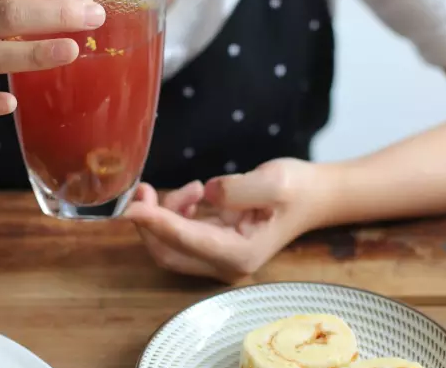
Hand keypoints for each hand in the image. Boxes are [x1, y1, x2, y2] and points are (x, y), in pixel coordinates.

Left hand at [124, 158, 333, 282]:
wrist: (313, 197)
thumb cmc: (297, 189)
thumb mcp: (275, 181)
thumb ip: (239, 189)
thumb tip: (208, 194)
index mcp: (241, 254)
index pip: (186, 242)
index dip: (156, 223)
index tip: (132, 207)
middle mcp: (226, 264)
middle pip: (168, 252)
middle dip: (148, 222)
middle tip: (143, 189)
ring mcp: (218, 258)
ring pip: (170, 244)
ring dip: (164, 214)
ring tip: (191, 188)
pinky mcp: (213, 246)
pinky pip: (179, 236)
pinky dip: (175, 214)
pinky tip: (194, 195)